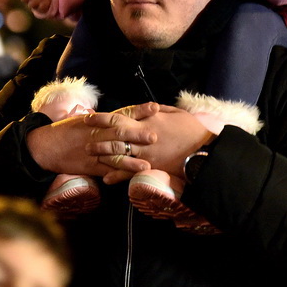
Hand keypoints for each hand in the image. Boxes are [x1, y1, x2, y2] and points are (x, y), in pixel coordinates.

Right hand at [26, 112, 152, 177]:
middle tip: (155, 136)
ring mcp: (93, 151)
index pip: (122, 114)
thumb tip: (120, 115)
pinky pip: (105, 171)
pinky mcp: (89, 166)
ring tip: (147, 165)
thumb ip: (103, 119)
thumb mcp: (84, 119)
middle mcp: (97, 134)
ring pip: (114, 156)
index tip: (155, 107)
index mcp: (99, 121)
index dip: (139, 111)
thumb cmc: (66, 130)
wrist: (45, 145)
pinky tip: (128, 179)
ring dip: (131, 161)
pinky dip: (117, 175)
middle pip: (120, 134)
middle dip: (138, 135)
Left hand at [85, 104, 213, 183]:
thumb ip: (159, 110)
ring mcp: (145, 152)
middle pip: (115, 135)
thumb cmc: (191, 129)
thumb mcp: (175, 113)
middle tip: (84, 136)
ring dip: (103, 153)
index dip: (103, 118)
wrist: (203, 149)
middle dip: (98, 135)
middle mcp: (143, 136)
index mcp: (148, 120)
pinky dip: (117, 175)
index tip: (90, 117)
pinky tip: (106, 179)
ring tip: (90, 153)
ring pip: (119, 153)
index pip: (120, 117)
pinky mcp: (150, 166)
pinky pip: (130, 172)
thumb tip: (148, 107)